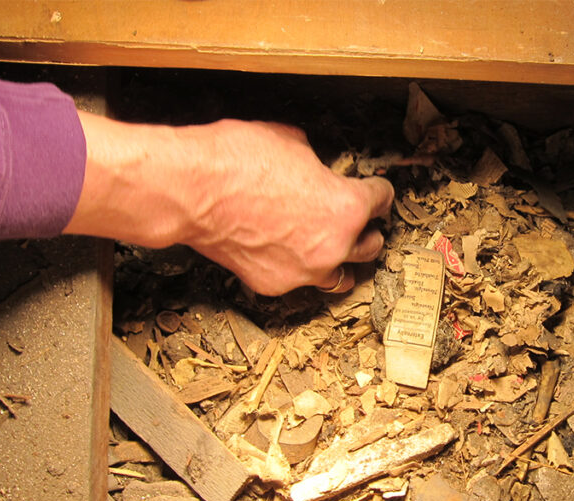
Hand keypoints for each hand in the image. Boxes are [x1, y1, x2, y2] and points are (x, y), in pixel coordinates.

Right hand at [64, 114, 392, 295]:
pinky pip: (297, 278)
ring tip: (334, 248)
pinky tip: (288, 252)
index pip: (381, 200)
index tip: (375, 191)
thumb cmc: (237, 160)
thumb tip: (312, 164)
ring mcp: (304, 271)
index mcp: (346, 207)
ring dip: (341, 259)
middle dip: (366, 230)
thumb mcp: (291, 142)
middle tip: (360, 222)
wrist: (192, 191)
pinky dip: (296, 267)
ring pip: (340, 275)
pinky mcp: (274, 284)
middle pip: (370, 245)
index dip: (378, 191)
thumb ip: (315, 162)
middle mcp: (334, 246)